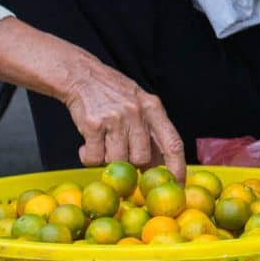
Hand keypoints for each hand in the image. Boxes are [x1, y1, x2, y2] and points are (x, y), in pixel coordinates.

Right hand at [56, 59, 185, 175]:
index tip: (178, 185)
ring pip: (118, 161)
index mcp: (153, 108)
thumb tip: (160, 168)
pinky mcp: (93, 124)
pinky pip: (94, 158)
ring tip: (102, 143)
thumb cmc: (112, 94)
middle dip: (132, 163)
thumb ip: (150, 132)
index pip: (173, 143)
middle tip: (120, 153)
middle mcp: (137, 113)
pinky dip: (89, 157)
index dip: (177, 168)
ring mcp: (115, 118)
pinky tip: (87, 144)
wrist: (80, 75)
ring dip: (108, 159)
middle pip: (142, 158)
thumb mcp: (139, 105)